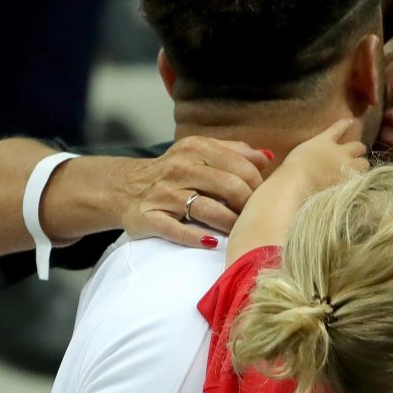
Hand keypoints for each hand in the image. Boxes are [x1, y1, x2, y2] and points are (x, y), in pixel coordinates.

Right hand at [109, 136, 269, 246]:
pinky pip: (176, 230)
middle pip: (229, 187)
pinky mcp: (148, 217)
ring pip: (207, 209)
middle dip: (248, 206)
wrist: (124, 187)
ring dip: (230, 224)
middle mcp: (179, 168)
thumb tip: (268, 158)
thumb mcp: (200, 152)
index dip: (258, 185)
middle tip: (255, 218)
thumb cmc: (175, 172)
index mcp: (196, 149)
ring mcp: (163, 194)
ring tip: (240, 233)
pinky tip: (212, 243)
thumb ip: (235, 152)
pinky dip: (196, 238)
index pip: (241, 166)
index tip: (263, 199)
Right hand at [275, 119, 368, 192]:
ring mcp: (346, 167)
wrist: (298, 182)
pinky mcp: (350, 182)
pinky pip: (361, 180)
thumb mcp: (298, 156)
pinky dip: (360, 182)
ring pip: (364, 163)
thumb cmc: (292, 168)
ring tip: (358, 170)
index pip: (337, 129)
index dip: (344, 125)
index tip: (350, 121)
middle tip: (357, 153)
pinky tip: (360, 184)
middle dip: (359, 149)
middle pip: (358, 146)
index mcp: (324, 142)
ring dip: (362, 166)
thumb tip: (313, 162)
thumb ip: (308, 155)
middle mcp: (339, 152)